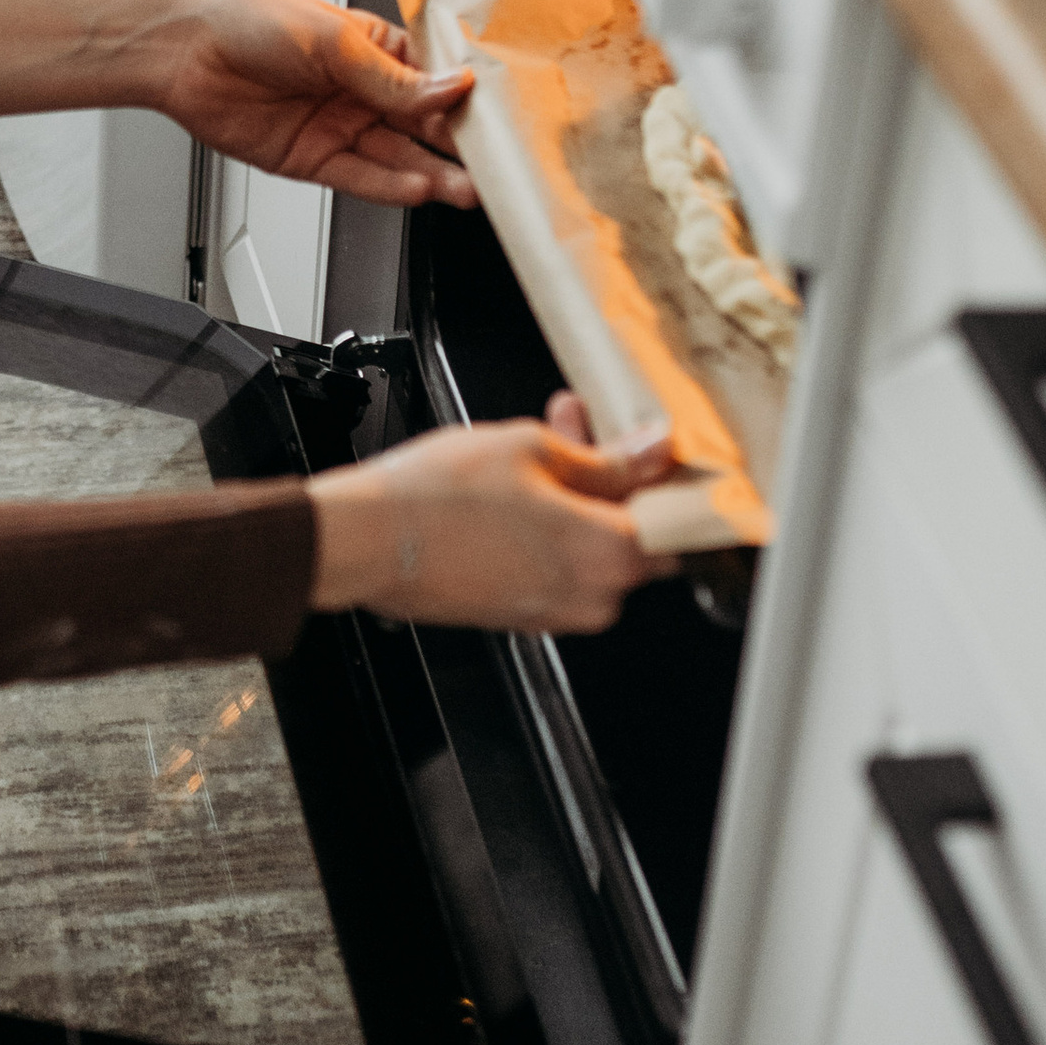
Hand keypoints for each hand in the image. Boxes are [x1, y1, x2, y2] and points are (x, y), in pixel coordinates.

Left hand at [164, 0, 476, 206]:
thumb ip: (392, 78)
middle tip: (494, 167)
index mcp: (373, 48)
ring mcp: (337, 126)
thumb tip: (453, 88)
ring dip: (432, 174)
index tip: (499, 122)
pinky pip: (359, 178)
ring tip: (466, 187)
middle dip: (457, 147)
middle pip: (420, 125)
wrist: (182, 49)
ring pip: (396, 157)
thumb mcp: (333, 40)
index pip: (433, 80)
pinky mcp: (311, 159)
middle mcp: (359, 90)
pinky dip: (390, 186)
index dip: (464, 102)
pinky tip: (419, 189)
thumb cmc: (246, 19)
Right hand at [309, 394, 678, 631]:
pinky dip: (550, 528)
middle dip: (612, 477)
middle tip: (581, 430)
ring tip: (537, 448)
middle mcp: (593, 598)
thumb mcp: (532, 450)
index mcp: (611, 556)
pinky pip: (558, 566)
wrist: (365, 540)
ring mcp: (556, 611)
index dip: (666, 477)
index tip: (655, 451)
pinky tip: (518, 487)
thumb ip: (605, 458)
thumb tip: (650, 453)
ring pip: (592, 547)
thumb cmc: (437, 500)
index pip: (680, 522)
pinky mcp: (522, 614)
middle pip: (635, 534)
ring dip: (577, 497)